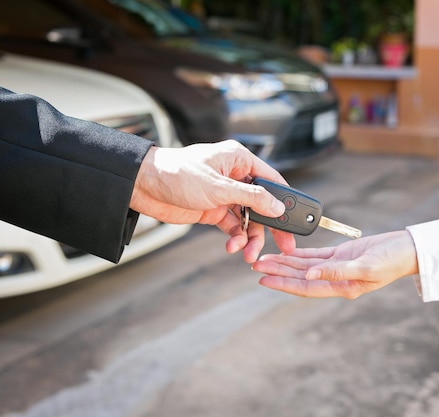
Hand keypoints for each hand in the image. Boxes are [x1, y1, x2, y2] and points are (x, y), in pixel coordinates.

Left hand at [130, 140, 295, 261]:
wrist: (143, 187)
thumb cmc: (176, 174)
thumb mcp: (218, 187)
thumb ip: (251, 198)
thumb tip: (276, 207)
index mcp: (240, 160)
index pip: (272, 180)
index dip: (284, 200)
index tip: (295, 219)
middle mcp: (235, 176)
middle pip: (264, 203)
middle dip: (272, 226)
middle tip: (285, 246)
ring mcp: (225, 194)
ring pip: (249, 219)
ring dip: (251, 237)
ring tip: (249, 254)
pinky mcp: (213, 210)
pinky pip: (233, 226)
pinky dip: (235, 238)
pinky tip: (233, 246)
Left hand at [253, 230, 417, 297]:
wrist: (408, 249)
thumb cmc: (392, 260)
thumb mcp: (366, 266)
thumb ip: (337, 271)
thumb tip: (310, 276)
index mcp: (342, 287)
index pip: (306, 287)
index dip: (283, 283)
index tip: (263, 279)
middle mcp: (336, 279)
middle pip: (300, 277)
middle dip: (278, 271)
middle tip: (255, 266)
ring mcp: (338, 267)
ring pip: (305, 265)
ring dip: (286, 262)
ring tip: (265, 259)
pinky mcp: (342, 254)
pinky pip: (316, 255)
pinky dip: (301, 254)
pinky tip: (287, 252)